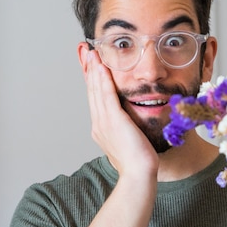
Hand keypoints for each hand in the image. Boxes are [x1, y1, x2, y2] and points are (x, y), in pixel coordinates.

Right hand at [82, 50, 157, 174]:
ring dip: (94, 70)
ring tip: (92, 54)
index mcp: (101, 128)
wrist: (139, 174)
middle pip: (92, 92)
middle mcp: (99, 124)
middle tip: (87, 53)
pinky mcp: (113, 121)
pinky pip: (106, 95)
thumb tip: (130, 122)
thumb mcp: (129, 140)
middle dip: (89, 71)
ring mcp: (104, 122)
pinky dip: (103, 79)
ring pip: (97, 91)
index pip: (95, 99)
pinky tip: (102, 67)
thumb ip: (127, 128)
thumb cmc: (139, 161)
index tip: (91, 65)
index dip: (92, 81)